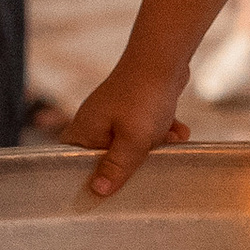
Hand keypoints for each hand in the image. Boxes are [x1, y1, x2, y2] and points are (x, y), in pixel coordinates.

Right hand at [58, 60, 192, 196]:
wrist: (164, 58)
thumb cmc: (143, 98)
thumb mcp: (132, 141)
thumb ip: (116, 167)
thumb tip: (98, 191)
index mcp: (84, 132)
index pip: (73, 163)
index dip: (88, 177)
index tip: (108, 189)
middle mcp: (94, 123)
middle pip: (107, 158)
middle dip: (133, 162)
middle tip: (147, 161)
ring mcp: (114, 114)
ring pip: (132, 145)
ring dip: (154, 145)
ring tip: (168, 140)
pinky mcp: (133, 108)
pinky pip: (146, 129)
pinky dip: (162, 131)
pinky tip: (176, 128)